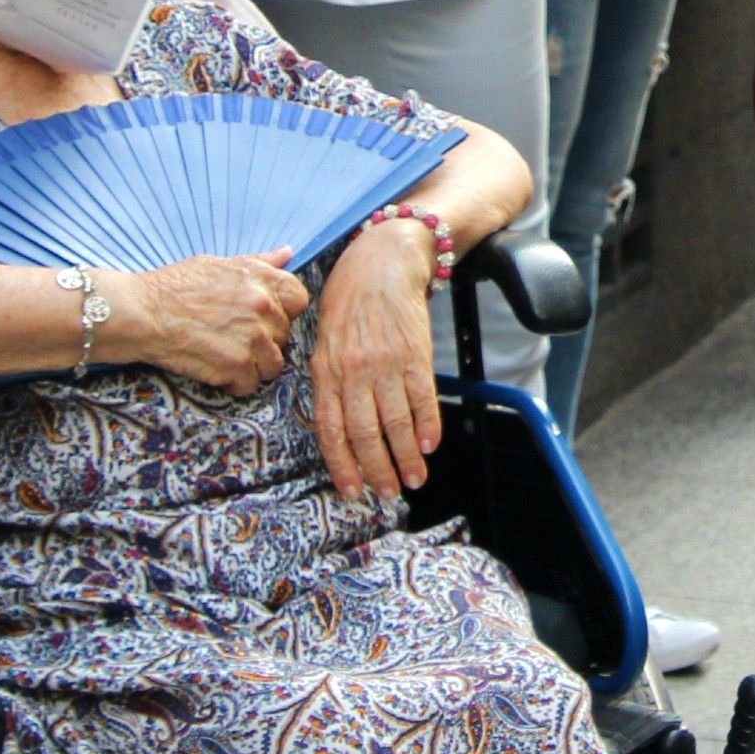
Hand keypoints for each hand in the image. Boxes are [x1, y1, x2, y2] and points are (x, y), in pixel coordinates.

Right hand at [114, 249, 308, 393]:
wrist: (142, 312)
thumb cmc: (174, 286)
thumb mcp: (219, 264)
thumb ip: (259, 263)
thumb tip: (288, 253)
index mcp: (262, 279)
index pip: (299, 299)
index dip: (283, 310)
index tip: (264, 316)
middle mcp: (263, 308)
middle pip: (284, 335)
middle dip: (264, 339)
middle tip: (234, 336)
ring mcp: (252, 339)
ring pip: (273, 364)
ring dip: (253, 364)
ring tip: (226, 355)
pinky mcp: (236, 366)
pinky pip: (250, 384)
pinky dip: (234, 382)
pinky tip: (215, 368)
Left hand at [305, 219, 442, 499]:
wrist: (383, 260)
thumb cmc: (350, 299)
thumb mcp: (325, 338)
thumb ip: (328, 379)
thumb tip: (335, 421)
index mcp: (326, 370)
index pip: (331, 429)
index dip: (342, 464)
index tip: (352, 490)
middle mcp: (354, 371)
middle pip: (365, 434)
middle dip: (377, 470)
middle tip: (387, 494)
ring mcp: (385, 364)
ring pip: (395, 423)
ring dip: (406, 457)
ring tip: (413, 479)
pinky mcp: (415, 353)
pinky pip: (423, 398)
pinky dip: (427, 426)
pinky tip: (429, 445)